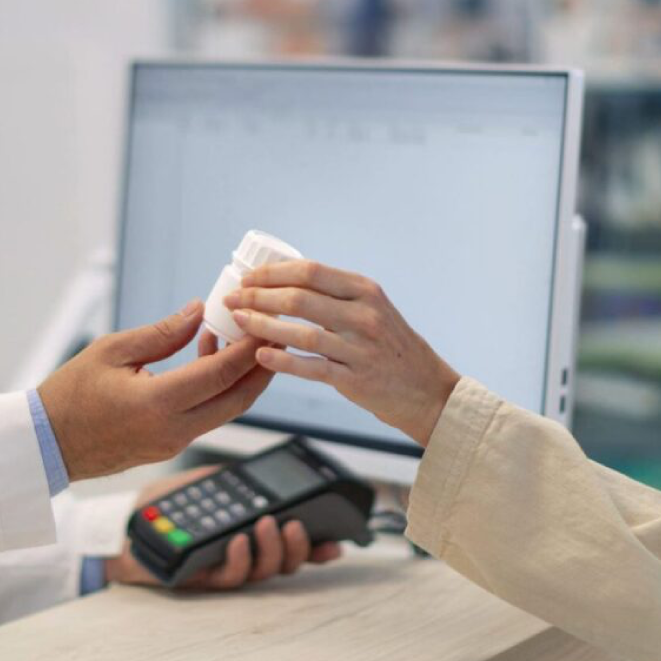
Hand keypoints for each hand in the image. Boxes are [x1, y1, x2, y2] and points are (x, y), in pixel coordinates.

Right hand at [38, 301, 273, 479]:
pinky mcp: (169, 447)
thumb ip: (162, 332)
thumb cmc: (70, 395)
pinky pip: (206, 417)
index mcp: (158, 404)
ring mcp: (173, 443)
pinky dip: (217, 390)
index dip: (250, 347)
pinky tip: (206, 360)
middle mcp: (173, 430)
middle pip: (239, 399)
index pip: (222, 374)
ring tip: (241, 341)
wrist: (47, 444)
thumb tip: (198, 311)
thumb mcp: (112, 351)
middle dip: (262, 367)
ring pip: (226, 410)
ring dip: (240, 378)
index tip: (265, 323)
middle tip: (274, 335)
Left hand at [106, 467, 343, 588]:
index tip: (339, 542)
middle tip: (297, 525)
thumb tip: (266, 474)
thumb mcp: (208, 483)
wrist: (125, 522)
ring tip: (267, 524)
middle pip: (285, 562)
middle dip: (300, 547)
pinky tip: (237, 540)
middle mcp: (244, 554)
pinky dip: (239, 558)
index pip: (293, 543)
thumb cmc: (167, 506)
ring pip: (262, 571)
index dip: (318, 547)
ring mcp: (224, 567)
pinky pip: (229, 577)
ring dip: (271, 550)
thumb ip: (236, 480)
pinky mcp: (202, 577)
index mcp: (251, 532)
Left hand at [224, 261, 459, 446]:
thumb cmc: (391, 346)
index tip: (248, 278)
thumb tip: (285, 280)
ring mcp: (361, 348)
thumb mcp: (373, 308)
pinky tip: (260, 355)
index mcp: (365, 290)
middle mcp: (365, 315)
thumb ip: (336, 295)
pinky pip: (312, 367)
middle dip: (259, 297)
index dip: (273, 273)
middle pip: (300, 298)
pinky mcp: (356, 378)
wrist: (427, 389)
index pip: (310, 272)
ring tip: (239, 322)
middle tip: (234, 300)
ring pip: (301, 332)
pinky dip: (283, 360)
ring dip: (263, 325)